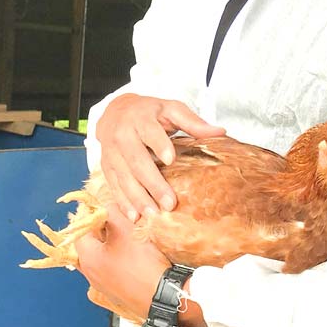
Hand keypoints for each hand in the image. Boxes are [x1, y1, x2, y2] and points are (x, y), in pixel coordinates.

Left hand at [74, 206, 204, 326]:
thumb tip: (106, 206)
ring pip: (102, 256)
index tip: (100, 206)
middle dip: (101, 229)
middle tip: (114, 218)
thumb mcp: (126, 230)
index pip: (80, 229)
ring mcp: (104, 285)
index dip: (90, 214)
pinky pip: (112, 268)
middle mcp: (91, 274)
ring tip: (126, 233)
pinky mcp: (117, 291)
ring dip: (111, 243)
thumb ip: (112, 213)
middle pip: (90, 243)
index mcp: (87, 258)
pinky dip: (118, 257)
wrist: (163, 296)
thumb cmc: (142, 264)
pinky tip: (133, 252)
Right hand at [96, 94, 224, 220]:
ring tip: (152, 214)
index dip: (159, 145)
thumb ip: (193, 122)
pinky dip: (123, 202)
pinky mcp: (106, 166)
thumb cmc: (149, 112)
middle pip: (136, 160)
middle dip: (152, 183)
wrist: (116, 111)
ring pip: (123, 176)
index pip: (150, 131)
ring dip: (137, 198)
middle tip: (169, 203)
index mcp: (140, 118)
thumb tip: (220, 132)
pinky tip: (134, 216)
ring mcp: (111, 152)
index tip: (170, 160)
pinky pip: (113, 185)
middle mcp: (122, 134)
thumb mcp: (171, 109)